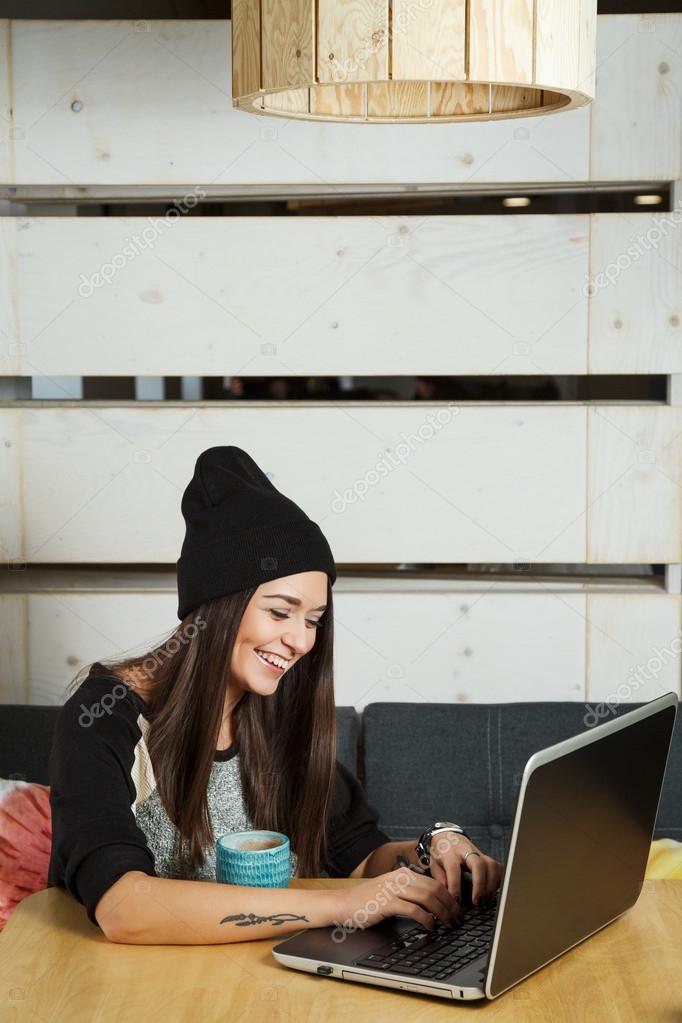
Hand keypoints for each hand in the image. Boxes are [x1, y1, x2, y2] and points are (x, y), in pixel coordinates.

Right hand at [330, 866, 461, 934]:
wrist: (342, 904)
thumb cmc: (366, 902)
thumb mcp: (390, 892)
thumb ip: (408, 894)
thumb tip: (431, 906)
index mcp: (403, 874)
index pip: (434, 881)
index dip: (449, 896)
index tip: (457, 909)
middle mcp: (399, 878)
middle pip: (434, 888)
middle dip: (450, 905)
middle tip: (457, 920)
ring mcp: (393, 888)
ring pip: (428, 897)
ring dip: (442, 913)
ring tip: (449, 924)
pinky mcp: (387, 902)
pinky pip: (414, 909)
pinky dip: (427, 919)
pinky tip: (431, 927)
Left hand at [427, 831, 503, 905]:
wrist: (447, 837)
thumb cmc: (440, 854)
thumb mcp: (434, 865)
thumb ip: (441, 880)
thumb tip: (448, 897)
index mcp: (449, 853)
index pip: (453, 868)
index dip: (455, 886)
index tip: (457, 901)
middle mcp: (466, 851)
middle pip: (478, 864)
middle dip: (480, 884)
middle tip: (477, 901)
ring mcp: (479, 853)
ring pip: (491, 865)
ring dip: (491, 885)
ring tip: (485, 899)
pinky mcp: (487, 857)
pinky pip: (498, 867)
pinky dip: (499, 879)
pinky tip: (493, 891)